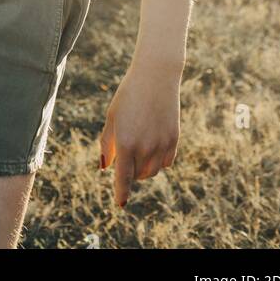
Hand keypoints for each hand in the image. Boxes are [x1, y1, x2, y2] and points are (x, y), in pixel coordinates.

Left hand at [98, 58, 181, 207]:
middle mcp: (145, 148)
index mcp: (125, 143)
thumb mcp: (112, 117)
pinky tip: (153, 145)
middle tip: (126, 156)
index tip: (120, 204)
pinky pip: (166, 162)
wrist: (156, 76)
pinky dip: (158, 160)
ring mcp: (161, 145)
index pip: (123, 178)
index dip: (121, 193)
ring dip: (143, 168)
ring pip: (152, 171)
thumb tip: (105, 167)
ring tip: (138, 149)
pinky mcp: (174, 140)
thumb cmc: (128, 95)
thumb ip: (107, 143)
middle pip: (137, 176)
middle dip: (130, 172)